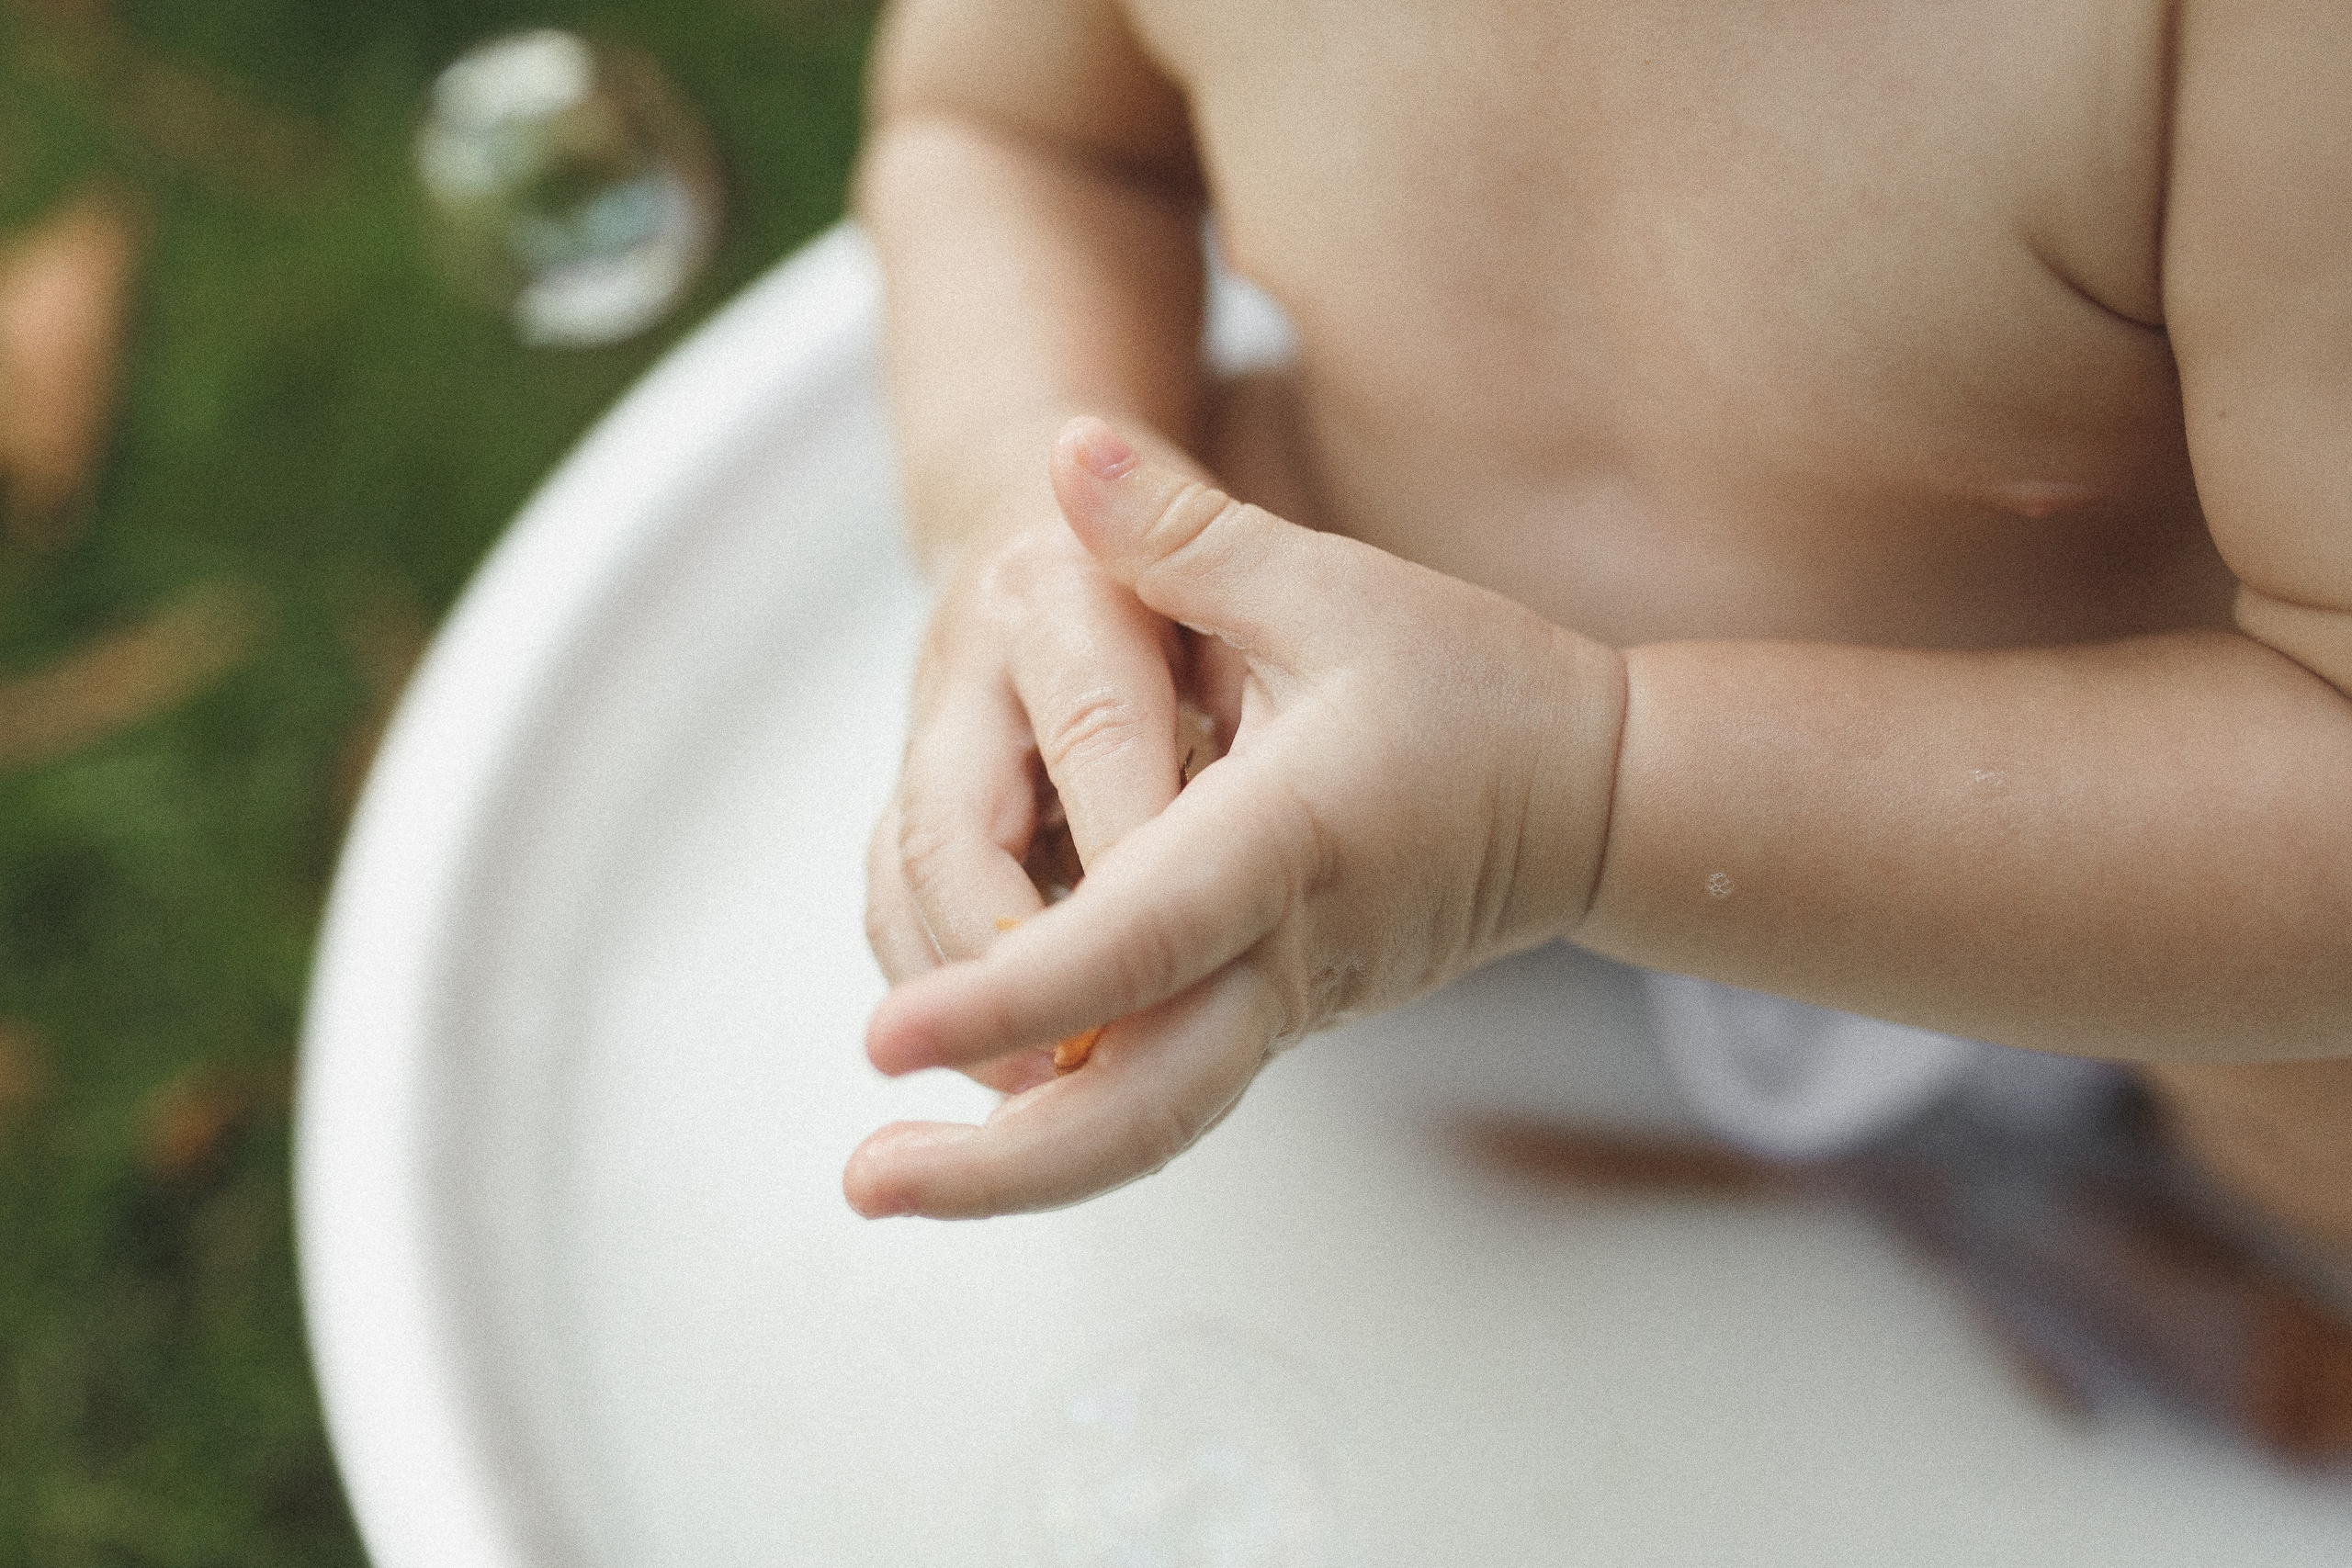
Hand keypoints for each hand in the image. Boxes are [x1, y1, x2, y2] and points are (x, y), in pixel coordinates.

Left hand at [845, 419, 1628, 1217]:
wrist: (1591, 800)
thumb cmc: (1466, 682)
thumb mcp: (1326, 584)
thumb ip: (1182, 533)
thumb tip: (1062, 449)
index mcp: (1288, 838)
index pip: (1134, 934)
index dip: (1007, 989)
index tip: (886, 1037)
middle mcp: (1287, 950)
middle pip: (1146, 1104)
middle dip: (1001, 1167)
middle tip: (866, 1182)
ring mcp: (1291, 1005)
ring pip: (1155, 1120)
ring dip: (1023, 1168)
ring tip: (891, 1177)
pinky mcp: (1284, 1016)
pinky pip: (1173, 1087)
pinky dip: (1077, 1121)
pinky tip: (983, 1125)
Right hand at [862, 426, 1207, 1096]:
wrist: (1043, 524)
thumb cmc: (1181, 563)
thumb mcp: (1231, 549)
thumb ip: (1208, 563)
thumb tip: (1148, 576)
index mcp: (1056, 594)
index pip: (1098, 734)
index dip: (1134, 853)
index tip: (1178, 962)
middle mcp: (969, 676)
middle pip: (951, 836)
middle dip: (1006, 966)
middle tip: (1075, 1070)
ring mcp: (926, 748)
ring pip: (905, 888)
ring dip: (961, 1004)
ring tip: (1039, 1104)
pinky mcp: (916, 809)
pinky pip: (903, 916)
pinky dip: (951, 1001)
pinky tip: (1017, 1076)